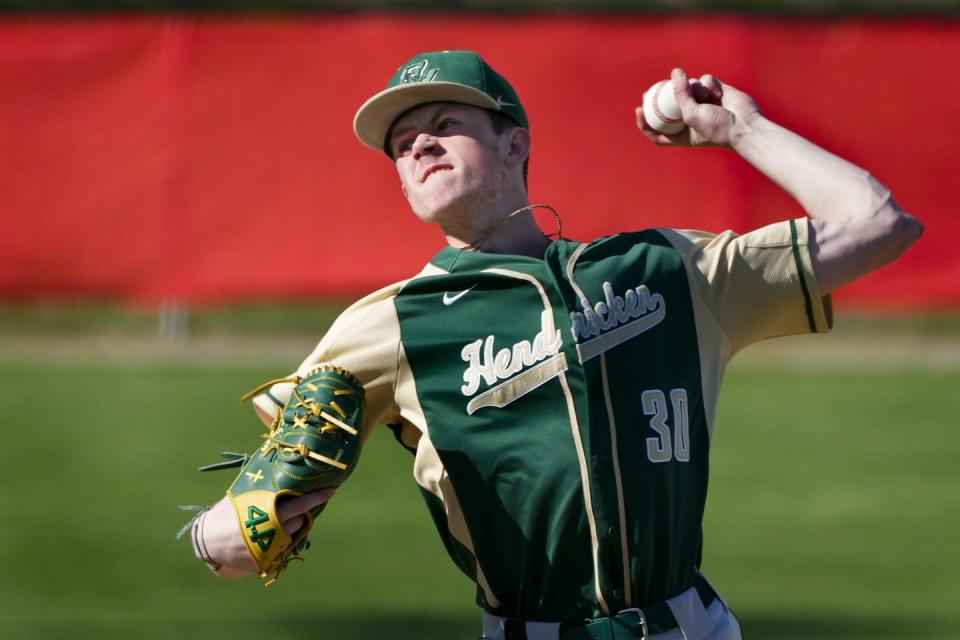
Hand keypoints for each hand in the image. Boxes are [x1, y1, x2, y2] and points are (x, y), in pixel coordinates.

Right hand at [198, 489, 334, 577]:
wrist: (207, 542)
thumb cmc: (226, 514)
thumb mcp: (242, 497)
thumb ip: (262, 489)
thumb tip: (279, 467)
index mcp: (264, 511)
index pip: (298, 504)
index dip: (316, 497)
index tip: (331, 491)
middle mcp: (269, 530)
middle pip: (300, 520)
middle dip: (301, 513)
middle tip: (296, 508)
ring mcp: (268, 548)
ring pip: (293, 535)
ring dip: (291, 527)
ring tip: (277, 522)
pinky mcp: (265, 561)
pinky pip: (282, 549)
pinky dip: (280, 541)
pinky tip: (270, 535)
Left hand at [636, 68, 761, 147]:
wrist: (745, 125)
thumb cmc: (716, 127)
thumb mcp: (691, 114)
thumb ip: (679, 94)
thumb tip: (674, 72)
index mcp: (682, 133)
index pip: (658, 131)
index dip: (645, 123)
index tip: (638, 110)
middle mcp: (690, 118)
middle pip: (668, 106)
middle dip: (659, 97)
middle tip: (650, 90)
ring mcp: (702, 103)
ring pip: (688, 87)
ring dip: (693, 87)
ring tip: (703, 94)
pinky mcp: (715, 91)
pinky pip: (704, 80)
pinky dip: (708, 84)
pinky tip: (716, 92)